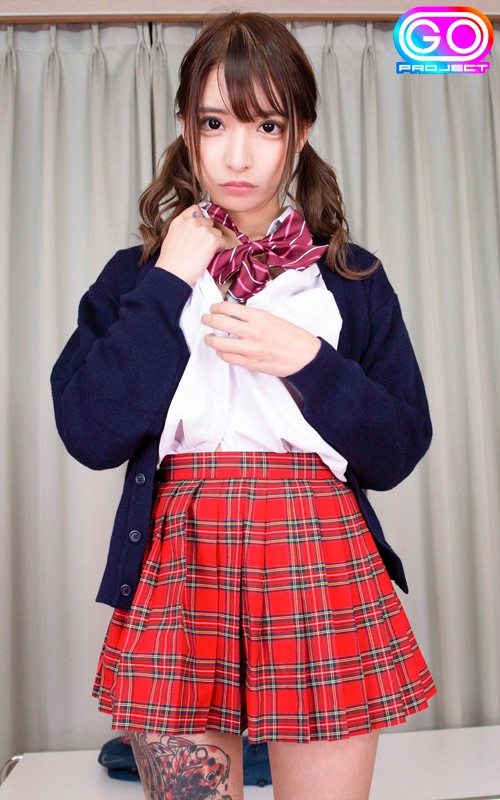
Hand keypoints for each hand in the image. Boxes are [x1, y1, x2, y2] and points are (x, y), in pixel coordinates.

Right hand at [155, 205, 229, 285]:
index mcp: (180, 220)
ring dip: (214, 242)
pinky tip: (209, 256)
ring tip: (204, 253)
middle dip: (208, 233)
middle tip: (202, 246)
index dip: (201, 218)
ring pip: (217, 233)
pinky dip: (220, 249)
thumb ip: (183, 228)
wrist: (173, 273)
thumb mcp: (171, 237)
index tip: (201, 227)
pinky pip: (223, 242)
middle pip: (209, 222)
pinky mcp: (212, 240)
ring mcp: (203, 230)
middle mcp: (192, 222)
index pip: (196, 209)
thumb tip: (193, 230)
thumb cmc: (170, 261)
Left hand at [201, 301, 320, 376]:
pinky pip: (227, 357)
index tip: (214, 308)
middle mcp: (252, 331)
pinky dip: (221, 352)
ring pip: (218, 343)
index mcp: (259, 316)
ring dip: (210, 339)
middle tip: (206, 320)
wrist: (306, 357)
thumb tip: (234, 314)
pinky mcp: (251, 363)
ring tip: (210, 338)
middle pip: (218, 322)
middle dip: (207, 320)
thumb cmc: (293, 337)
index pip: (227, 308)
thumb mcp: (273, 318)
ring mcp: (250, 348)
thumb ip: (253, 317)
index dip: (216, 307)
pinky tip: (222, 350)